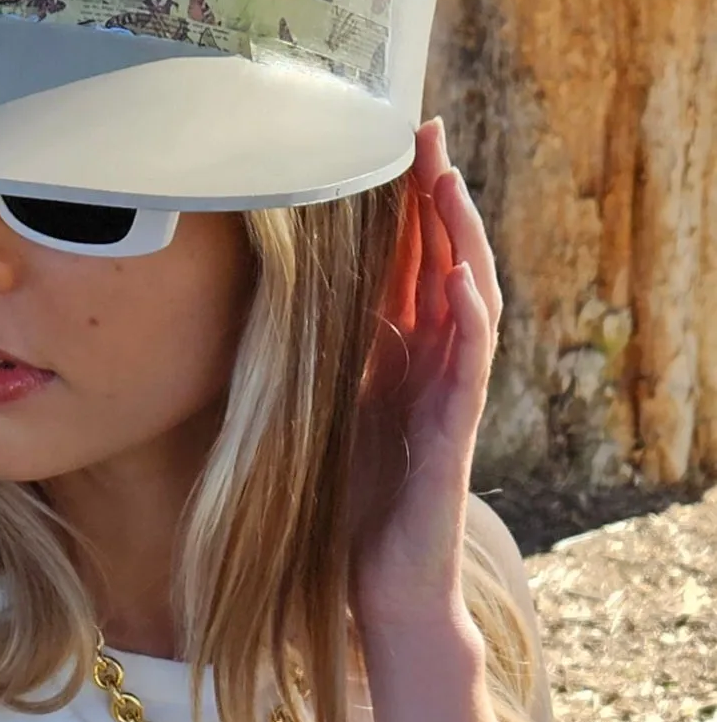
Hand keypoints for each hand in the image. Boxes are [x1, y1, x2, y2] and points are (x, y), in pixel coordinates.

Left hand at [348, 116, 503, 644]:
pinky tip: (461, 276)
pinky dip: (469, 314)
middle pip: (440, 263)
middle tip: (423, 130)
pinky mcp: (454, 435)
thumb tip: (250, 317)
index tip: (383, 145)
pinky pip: (470, 363)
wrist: (377, 591)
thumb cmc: (345, 513)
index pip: (404, 267)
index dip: (399, 208)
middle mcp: (429, 368)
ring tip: (446, 179)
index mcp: (396, 361)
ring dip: (459, 237)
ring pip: (466, 298)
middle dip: (434, 197)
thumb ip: (307, 369)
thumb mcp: (315, 421)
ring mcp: (448, 398)